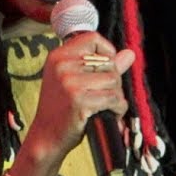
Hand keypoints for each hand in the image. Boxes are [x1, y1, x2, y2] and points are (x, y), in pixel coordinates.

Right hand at [25, 31, 133, 160]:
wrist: (46, 136)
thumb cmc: (61, 109)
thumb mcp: (74, 81)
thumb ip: (101, 66)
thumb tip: (129, 54)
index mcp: (58, 57)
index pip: (92, 39)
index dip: (107, 51)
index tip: (107, 66)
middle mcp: (62, 65)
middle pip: (108, 62)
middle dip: (114, 81)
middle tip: (104, 96)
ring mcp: (70, 82)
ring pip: (113, 80)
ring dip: (116, 97)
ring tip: (105, 106)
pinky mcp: (79, 100)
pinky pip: (113, 98)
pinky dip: (117, 109)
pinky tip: (107, 114)